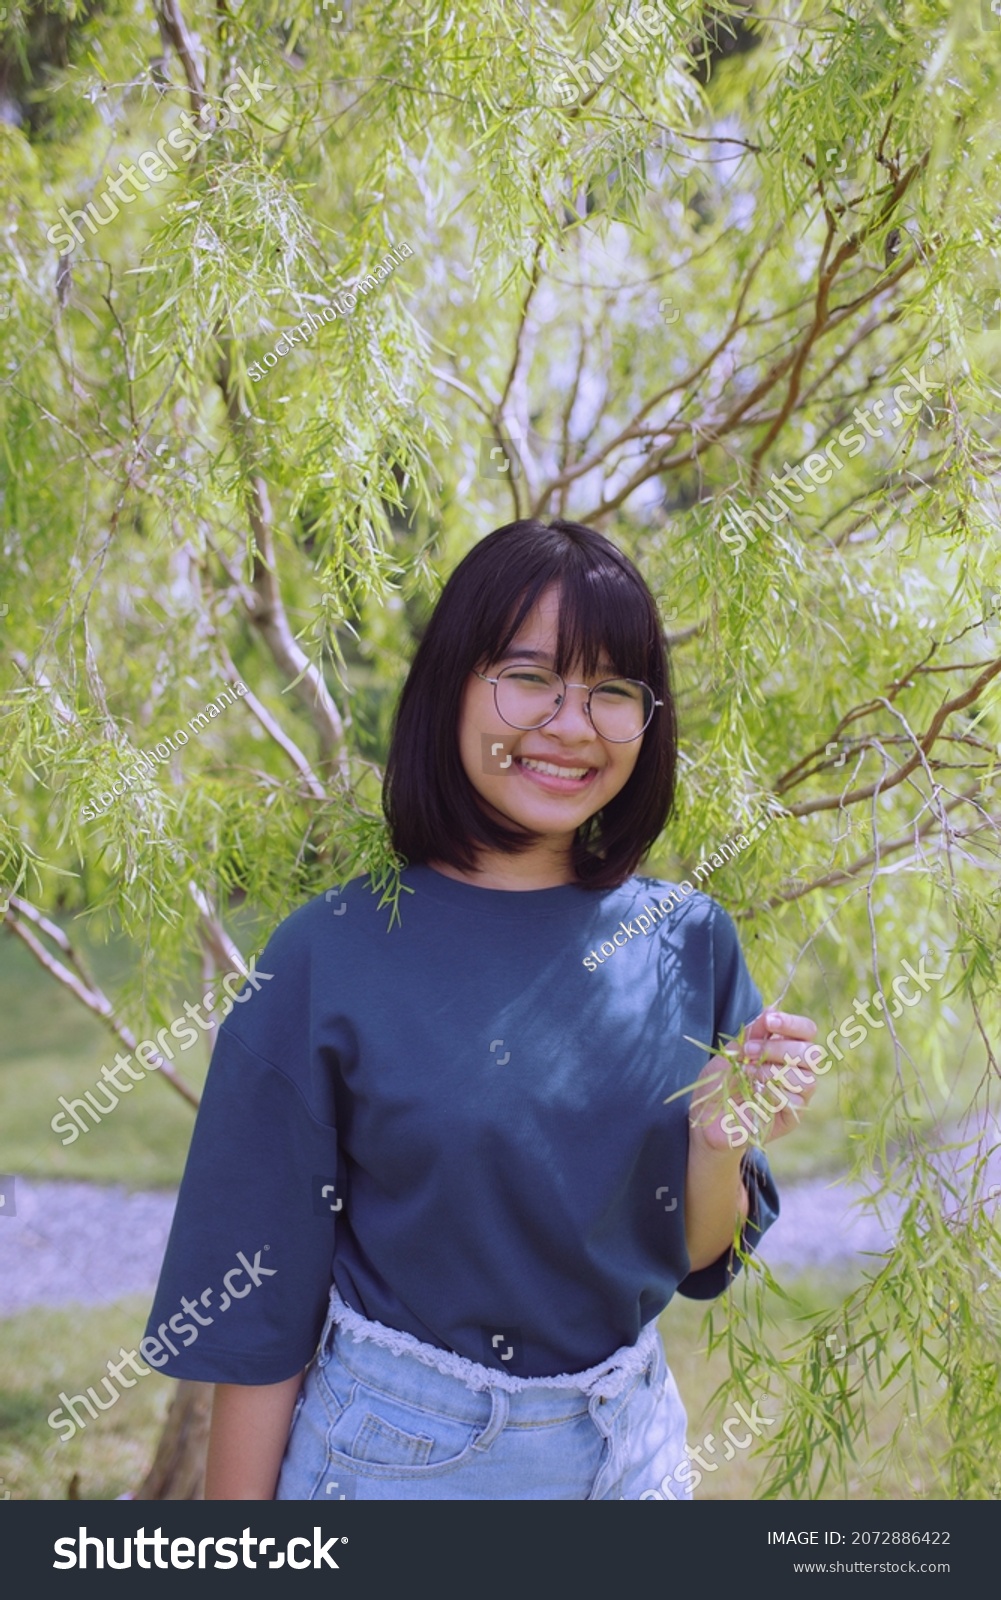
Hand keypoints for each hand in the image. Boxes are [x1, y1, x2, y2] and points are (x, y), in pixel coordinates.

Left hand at [688, 1008, 819, 1153]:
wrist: (707, 1116)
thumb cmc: (720, 1082)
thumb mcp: (732, 1052)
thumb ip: (753, 1034)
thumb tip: (772, 1008)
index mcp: (786, 1050)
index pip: (807, 1032)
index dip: (792, 1024)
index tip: (769, 1021)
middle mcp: (797, 1071)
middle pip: (812, 1054)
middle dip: (780, 1048)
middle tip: (749, 1052)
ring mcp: (797, 1095)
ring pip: (808, 1078)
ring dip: (775, 1070)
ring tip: (748, 1072)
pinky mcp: (791, 1117)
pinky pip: (796, 1102)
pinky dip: (774, 1092)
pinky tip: (755, 1091)